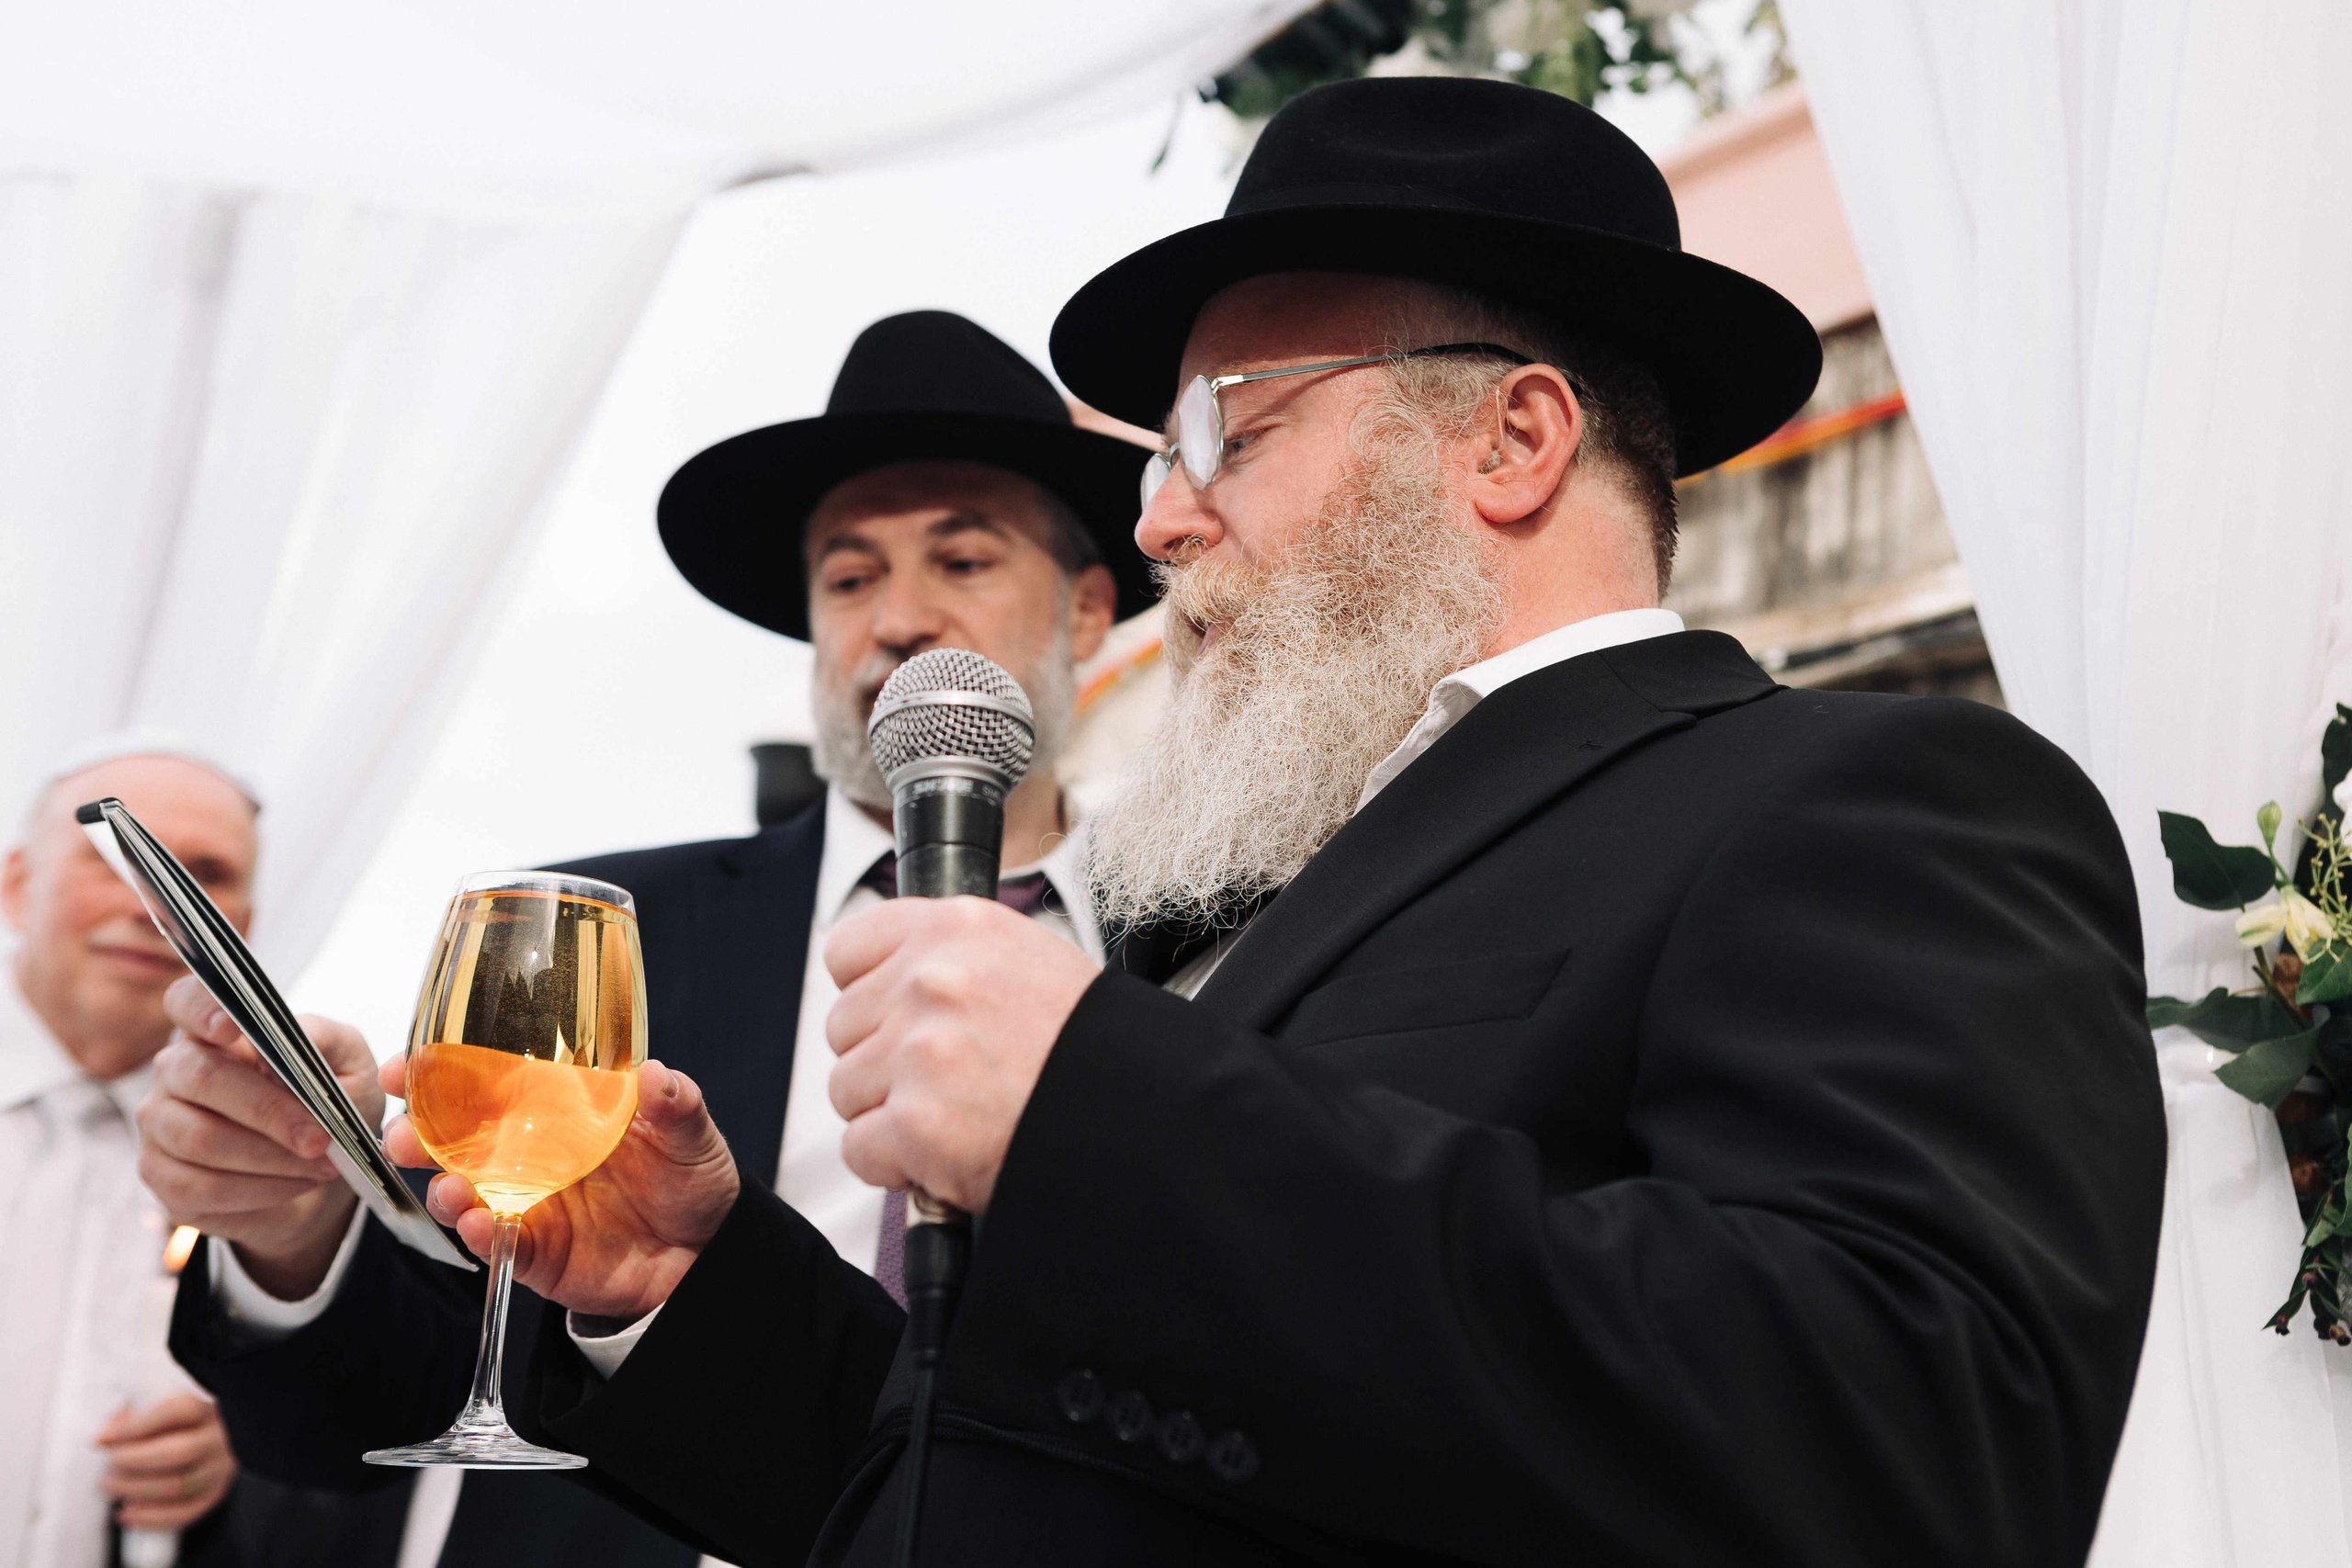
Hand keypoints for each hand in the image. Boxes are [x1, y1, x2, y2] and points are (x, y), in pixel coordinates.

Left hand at [99, 1393, 236, 1531]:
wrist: (209, 1435)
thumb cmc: (172, 1419)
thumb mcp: (155, 1404)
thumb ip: (130, 1415)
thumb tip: (103, 1440)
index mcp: (207, 1407)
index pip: (178, 1411)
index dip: (139, 1426)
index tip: (107, 1439)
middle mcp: (219, 1438)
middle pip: (178, 1453)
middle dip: (133, 1463)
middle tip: (109, 1466)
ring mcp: (220, 1468)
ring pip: (179, 1486)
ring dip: (136, 1490)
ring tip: (110, 1487)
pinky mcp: (215, 1493)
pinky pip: (185, 1513)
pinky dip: (152, 1518)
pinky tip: (127, 1514)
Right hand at [139, 976, 376, 1299]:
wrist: (320, 1171)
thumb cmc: (331, 1104)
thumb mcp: (349, 1065)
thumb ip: (326, 1042)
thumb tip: (297, 1038)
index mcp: (217, 1030)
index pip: (186, 1000)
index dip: (201, 1009)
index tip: (231, 1027)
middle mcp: (175, 1071)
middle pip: (201, 1077)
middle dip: (268, 1110)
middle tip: (320, 1138)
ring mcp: (160, 1125)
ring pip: (201, 1140)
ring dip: (271, 1158)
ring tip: (322, 1165)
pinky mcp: (164, 1178)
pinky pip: (202, 1187)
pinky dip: (261, 1190)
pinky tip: (296, 1183)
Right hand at [385, 1057, 738, 1320]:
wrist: (705, 1254)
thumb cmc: (690, 1180)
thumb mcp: (691, 1133)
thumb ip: (676, 1104)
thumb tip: (658, 1074)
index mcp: (559, 1109)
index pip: (490, 1082)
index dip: (444, 1070)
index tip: (408, 1062)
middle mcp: (532, 1154)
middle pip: (457, 1139)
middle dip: (417, 1134)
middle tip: (401, 1133)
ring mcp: (530, 1202)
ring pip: (465, 1192)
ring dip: (444, 1189)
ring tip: (448, 1187)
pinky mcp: (536, 1250)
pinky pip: (497, 1243)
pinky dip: (482, 1235)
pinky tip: (479, 1224)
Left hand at [825, 896, 1100, 1212]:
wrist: (1140, 1116)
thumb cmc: (1089, 1047)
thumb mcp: (1028, 960)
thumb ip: (952, 958)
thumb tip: (882, 981)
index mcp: (958, 927)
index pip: (848, 950)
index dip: (868, 994)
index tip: (897, 1020)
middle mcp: (933, 980)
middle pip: (842, 1026)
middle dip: (882, 1061)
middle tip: (946, 1081)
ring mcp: (921, 1051)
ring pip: (845, 1089)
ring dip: (889, 1113)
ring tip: (957, 1115)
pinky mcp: (917, 1123)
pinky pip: (858, 1148)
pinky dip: (895, 1165)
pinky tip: (948, 1152)